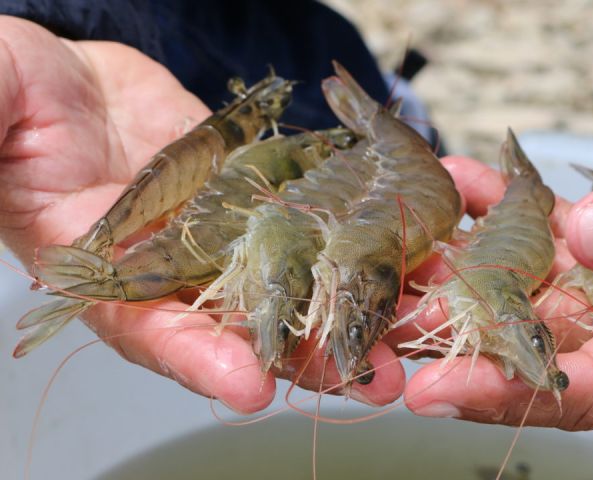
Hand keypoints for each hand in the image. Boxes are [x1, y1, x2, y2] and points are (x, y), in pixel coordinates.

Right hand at [0, 17, 404, 412]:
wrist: (75, 88)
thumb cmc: (18, 99)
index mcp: (105, 271)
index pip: (150, 327)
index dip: (197, 358)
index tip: (248, 385)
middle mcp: (175, 268)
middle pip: (245, 325)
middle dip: (308, 355)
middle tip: (371, 380)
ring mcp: (225, 234)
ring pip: (293, 281)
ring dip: (351, 309)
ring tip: (409, 332)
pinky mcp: (260, 198)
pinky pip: (311, 221)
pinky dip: (356, 237)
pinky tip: (405, 250)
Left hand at [396, 137, 592, 429]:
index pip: (584, 389)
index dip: (505, 397)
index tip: (433, 395)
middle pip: (530, 340)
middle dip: (453, 331)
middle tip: (381, 319)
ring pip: (525, 280)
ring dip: (462, 263)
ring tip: (401, 246)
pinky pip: (542, 224)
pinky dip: (503, 202)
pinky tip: (463, 180)